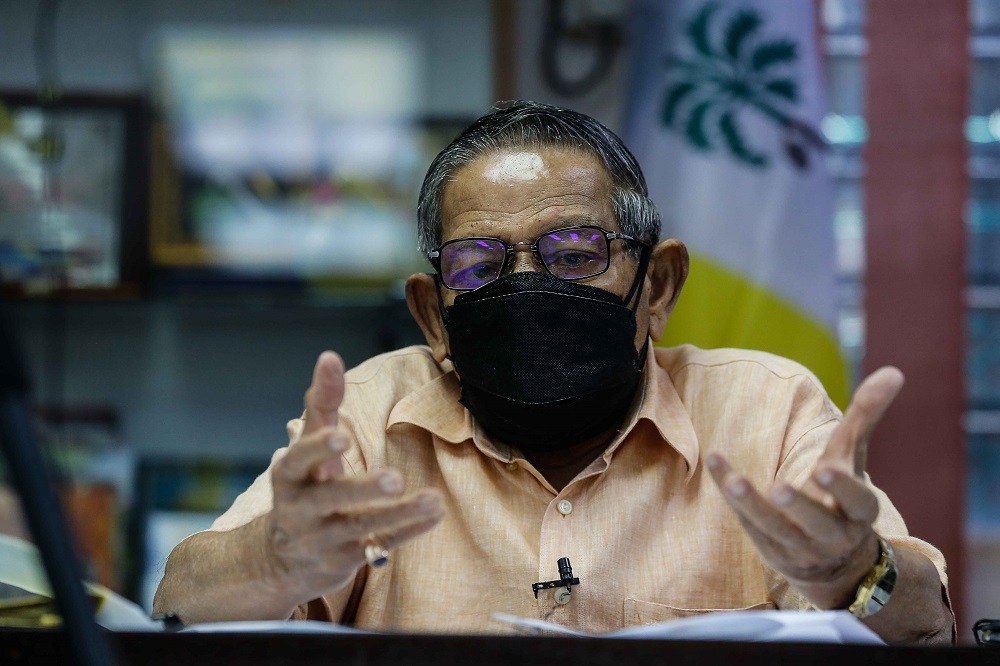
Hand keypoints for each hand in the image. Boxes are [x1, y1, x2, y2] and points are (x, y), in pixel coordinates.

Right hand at [264, 351, 444, 600]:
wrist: (284, 559)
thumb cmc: (305, 485)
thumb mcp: (308, 448)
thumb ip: (322, 403)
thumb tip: (329, 355)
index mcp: (288, 476)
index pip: (299, 459)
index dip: (319, 448)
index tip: (342, 434)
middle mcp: (300, 510)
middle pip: (330, 498)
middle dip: (362, 489)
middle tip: (395, 479)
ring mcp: (323, 538)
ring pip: (362, 526)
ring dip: (399, 513)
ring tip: (433, 499)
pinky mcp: (345, 560)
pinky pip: (381, 544)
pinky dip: (409, 530)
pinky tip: (436, 512)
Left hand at [706, 366, 904, 608]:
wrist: (835, 562)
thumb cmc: (842, 494)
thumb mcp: (854, 457)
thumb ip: (867, 416)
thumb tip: (893, 371)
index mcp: (859, 511)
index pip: (857, 501)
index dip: (843, 488)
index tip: (826, 469)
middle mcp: (833, 534)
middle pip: (816, 521)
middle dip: (798, 506)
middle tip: (779, 488)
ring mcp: (801, 548)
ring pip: (776, 529)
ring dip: (753, 505)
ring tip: (735, 481)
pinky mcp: (771, 551)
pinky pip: (747, 522)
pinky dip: (730, 495)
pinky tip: (715, 464)